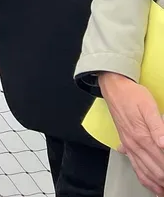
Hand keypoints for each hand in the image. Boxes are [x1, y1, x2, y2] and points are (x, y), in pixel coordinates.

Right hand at [99, 71, 163, 193]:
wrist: (113, 87)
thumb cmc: (132, 95)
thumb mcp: (148, 106)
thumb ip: (158, 127)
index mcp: (141, 136)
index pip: (161, 161)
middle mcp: (134, 144)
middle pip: (154, 171)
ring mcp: (129, 146)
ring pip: (144, 173)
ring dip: (157, 184)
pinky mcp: (126, 145)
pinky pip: (136, 167)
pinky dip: (145, 179)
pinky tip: (151, 184)